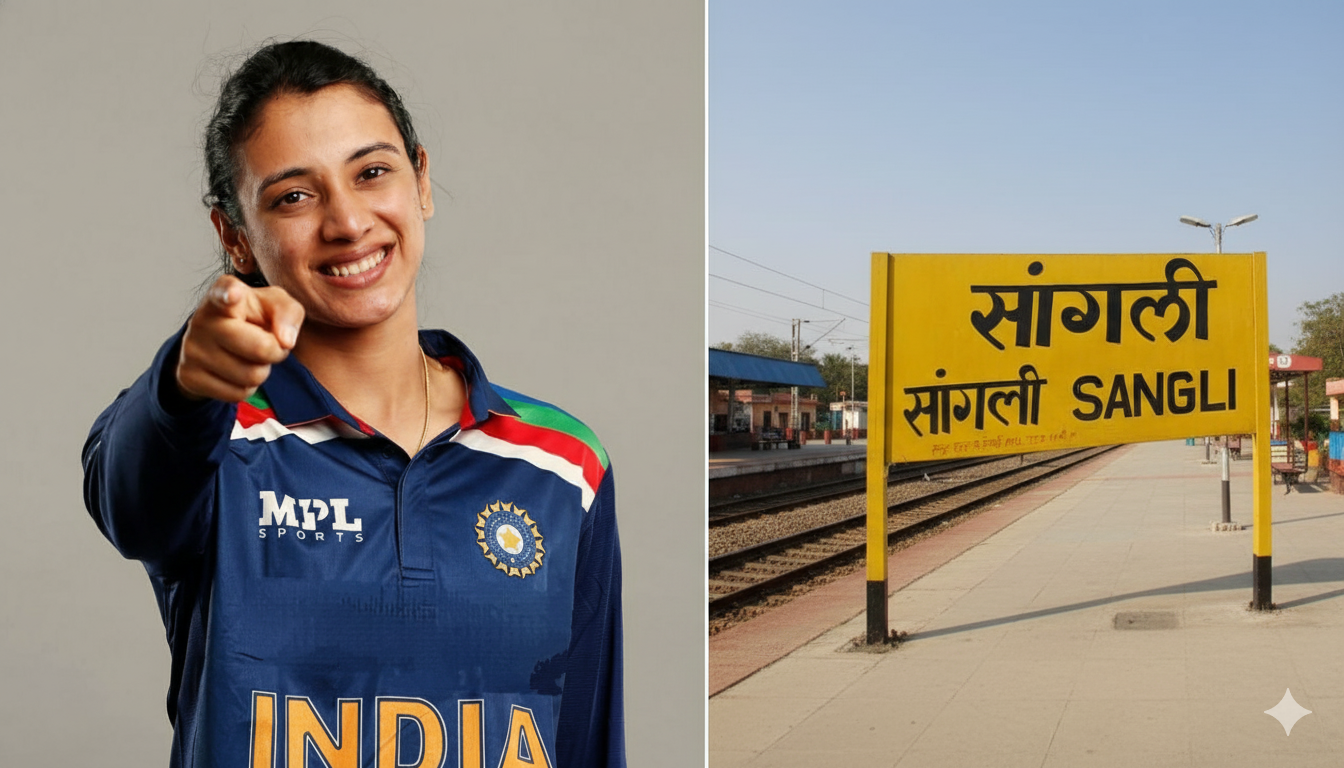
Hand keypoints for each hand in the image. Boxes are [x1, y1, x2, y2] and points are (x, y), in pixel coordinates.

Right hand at [176, 275, 304, 401]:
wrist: (214, 341)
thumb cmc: (250, 317)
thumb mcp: (273, 305)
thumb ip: (288, 313)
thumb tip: (286, 341)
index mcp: (224, 294)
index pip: (224, 293)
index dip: (230, 294)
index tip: (234, 295)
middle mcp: (202, 320)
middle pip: (260, 349)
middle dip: (275, 352)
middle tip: (269, 344)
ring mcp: (191, 349)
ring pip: (251, 376)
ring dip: (261, 370)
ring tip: (249, 356)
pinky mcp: (189, 376)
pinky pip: (237, 394)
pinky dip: (246, 387)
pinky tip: (236, 371)